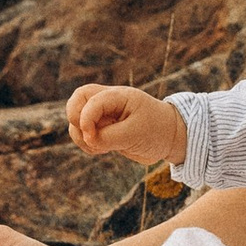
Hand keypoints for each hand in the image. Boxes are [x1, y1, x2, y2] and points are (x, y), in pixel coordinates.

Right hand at [68, 83, 187, 169]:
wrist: (170, 138)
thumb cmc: (157, 131)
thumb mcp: (135, 135)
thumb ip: (108, 137)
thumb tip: (88, 139)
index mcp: (119, 96)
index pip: (91, 100)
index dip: (86, 119)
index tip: (93, 138)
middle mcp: (109, 102)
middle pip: (78, 98)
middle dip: (74, 117)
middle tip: (87, 136)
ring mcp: (104, 114)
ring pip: (76, 118)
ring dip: (80, 135)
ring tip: (99, 148)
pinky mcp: (103, 128)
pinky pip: (83, 133)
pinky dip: (86, 143)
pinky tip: (102, 149)